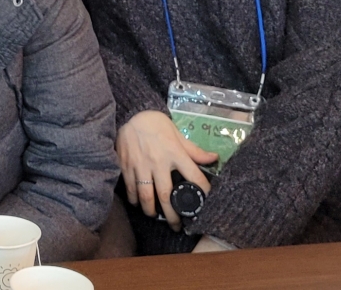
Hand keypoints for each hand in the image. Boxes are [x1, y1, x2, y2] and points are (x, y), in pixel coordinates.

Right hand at [117, 109, 217, 229]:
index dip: (202, 191)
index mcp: (175, 153)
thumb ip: (194, 150)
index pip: (194, 176)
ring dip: (151, 210)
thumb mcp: (178, 135)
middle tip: (176, 226)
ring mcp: (141, 166)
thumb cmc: (156, 124)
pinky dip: (134, 199)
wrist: (131, 114)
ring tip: (155, 216)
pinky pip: (130, 188)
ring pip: (146, 196)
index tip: (205, 204)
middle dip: (172, 215)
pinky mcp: (126, 166)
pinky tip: (138, 204)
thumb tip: (214, 158)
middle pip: (166, 195)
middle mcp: (158, 162)